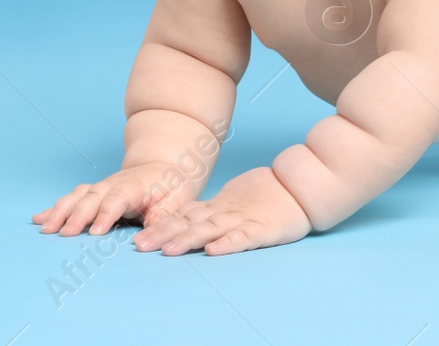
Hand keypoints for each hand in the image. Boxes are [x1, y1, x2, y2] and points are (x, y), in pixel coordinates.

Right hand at [33, 162, 195, 236]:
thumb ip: (162, 219)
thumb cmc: (172, 186)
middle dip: (77, 215)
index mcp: (134, 186)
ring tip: (45, 229)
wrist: (164, 165)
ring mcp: (100, 187)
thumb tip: (144, 242)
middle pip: (92, 198)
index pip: (117, 199)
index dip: (106, 214)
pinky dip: (55, 207)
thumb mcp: (177, 201)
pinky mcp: (93, 192)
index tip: (96, 232)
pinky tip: (38, 219)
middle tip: (64, 234)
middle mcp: (113, 184)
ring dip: (60, 211)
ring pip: (77, 196)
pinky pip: (72, 197)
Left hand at [134, 166, 311, 255]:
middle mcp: (224, 214)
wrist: (300, 188)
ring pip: (209, 230)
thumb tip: (182, 222)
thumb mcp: (233, 202)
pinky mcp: (261, 229)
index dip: (160, 226)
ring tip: (167, 250)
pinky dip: (228, 244)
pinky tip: (213, 251)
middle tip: (140, 246)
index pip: (183, 216)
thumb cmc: (267, 197)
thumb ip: (210, 212)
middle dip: (163, 234)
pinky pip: (242, 237)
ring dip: (187, 239)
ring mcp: (242, 220)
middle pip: (189, 223)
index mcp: (217, 208)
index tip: (138, 238)